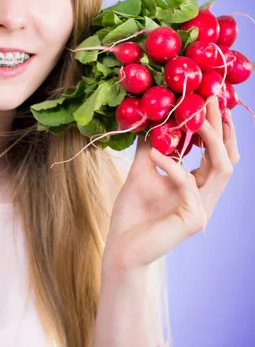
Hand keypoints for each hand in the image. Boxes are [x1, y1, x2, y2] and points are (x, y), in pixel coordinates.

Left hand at [104, 96, 239, 271]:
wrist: (120, 247)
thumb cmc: (131, 214)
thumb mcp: (142, 172)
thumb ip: (152, 148)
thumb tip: (153, 119)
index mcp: (198, 187)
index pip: (217, 154)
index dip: (217, 128)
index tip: (209, 100)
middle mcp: (206, 198)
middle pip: (227, 158)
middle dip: (221, 127)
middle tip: (211, 100)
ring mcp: (203, 210)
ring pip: (221, 169)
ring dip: (209, 140)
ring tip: (191, 118)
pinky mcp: (192, 220)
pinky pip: (188, 184)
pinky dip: (172, 165)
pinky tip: (155, 154)